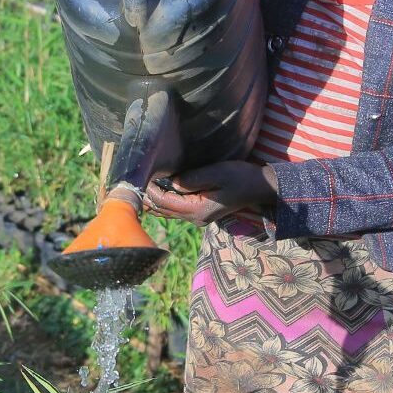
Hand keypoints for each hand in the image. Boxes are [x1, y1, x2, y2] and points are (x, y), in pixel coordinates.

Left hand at [142, 161, 277, 225]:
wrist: (259, 188)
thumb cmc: (240, 177)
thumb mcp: (217, 173)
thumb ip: (193, 179)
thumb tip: (171, 182)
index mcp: (197, 210)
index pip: (164, 202)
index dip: (149, 189)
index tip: (140, 174)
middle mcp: (194, 218)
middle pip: (162, 210)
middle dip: (147, 197)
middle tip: (133, 180)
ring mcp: (197, 217)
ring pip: (167, 212)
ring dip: (153, 200)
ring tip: (140, 185)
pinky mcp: (199, 213)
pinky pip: (175, 209)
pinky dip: (163, 201)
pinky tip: (155, 191)